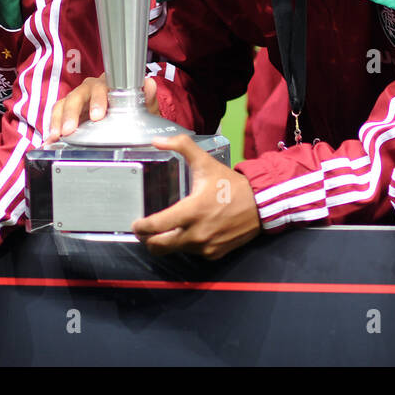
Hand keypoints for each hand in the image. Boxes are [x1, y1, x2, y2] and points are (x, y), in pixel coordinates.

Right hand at [47, 74, 157, 141]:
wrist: (129, 125)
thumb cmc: (134, 112)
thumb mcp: (144, 108)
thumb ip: (147, 98)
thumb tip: (149, 85)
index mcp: (109, 85)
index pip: (102, 87)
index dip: (98, 99)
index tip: (98, 116)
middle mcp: (91, 89)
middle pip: (79, 94)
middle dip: (73, 112)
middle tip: (71, 130)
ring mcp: (79, 100)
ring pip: (65, 103)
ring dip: (60, 119)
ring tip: (57, 136)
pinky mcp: (69, 112)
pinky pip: (57, 114)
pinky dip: (53, 126)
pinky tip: (50, 139)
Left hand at [130, 133, 259, 258]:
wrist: (259, 205)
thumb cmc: (229, 184)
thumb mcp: (205, 162)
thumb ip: (182, 146)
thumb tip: (156, 140)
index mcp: (191, 211)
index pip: (156, 226)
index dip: (141, 227)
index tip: (135, 224)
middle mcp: (196, 233)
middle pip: (159, 247)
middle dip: (148, 240)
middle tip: (145, 231)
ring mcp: (205, 246)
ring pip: (174, 250)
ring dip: (167, 242)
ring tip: (167, 230)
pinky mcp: (213, 254)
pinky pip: (191, 253)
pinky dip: (186, 245)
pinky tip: (189, 232)